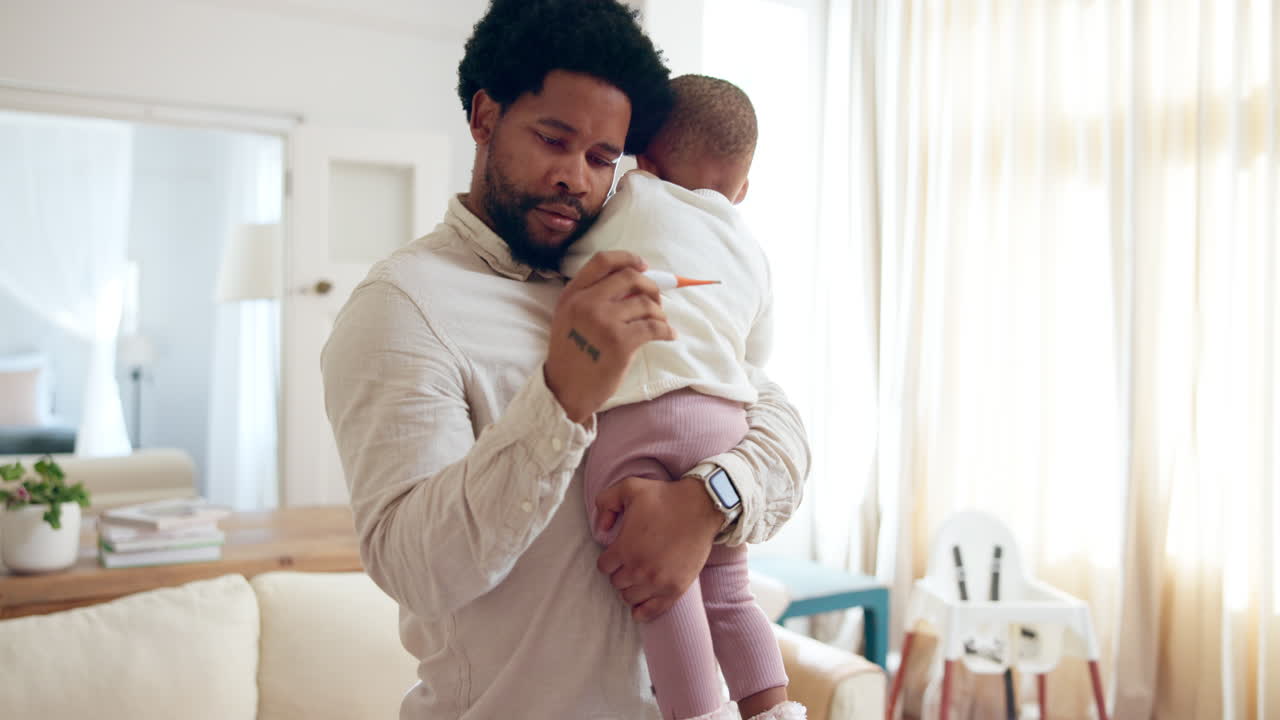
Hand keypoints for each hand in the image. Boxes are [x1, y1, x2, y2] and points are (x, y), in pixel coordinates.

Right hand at [545, 251, 675, 423]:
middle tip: (657, 300)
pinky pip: (654, 327)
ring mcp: (604, 321)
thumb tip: (635, 283)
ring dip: (659, 312)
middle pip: (630, 277)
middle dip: (651, 286)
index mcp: (572, 295)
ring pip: (646, 303)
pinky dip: (667, 331)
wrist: (565, 391)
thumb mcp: (569, 318)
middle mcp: (586, 303)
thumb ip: (592, 297)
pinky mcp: (620, 342)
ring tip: (661, 323)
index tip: (644, 266)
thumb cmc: (572, 355)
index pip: (603, 261)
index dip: (628, 258)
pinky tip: (669, 336)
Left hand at [595, 475, 722, 621]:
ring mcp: (658, 582)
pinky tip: (639, 608)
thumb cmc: (665, 497)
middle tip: (630, 562)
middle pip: (617, 583)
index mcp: (625, 548)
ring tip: (638, 577)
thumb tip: (600, 529)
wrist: (701, 507)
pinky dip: (643, 611)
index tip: (617, 552)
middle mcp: (639, 569)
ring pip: (630, 598)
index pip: (604, 567)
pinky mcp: (675, 589)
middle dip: (620, 572)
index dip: (609, 558)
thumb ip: (605, 502)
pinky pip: (652, 610)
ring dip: (631, 588)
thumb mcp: (629, 487)